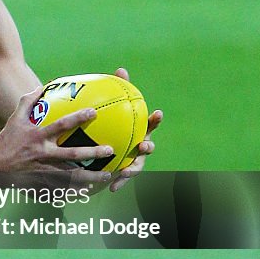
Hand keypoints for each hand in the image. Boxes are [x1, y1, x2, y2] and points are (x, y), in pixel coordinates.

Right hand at [0, 87, 114, 186]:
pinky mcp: (42, 181)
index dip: (77, 118)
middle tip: (110, 150)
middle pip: (72, 154)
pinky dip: (77, 189)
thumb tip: (42, 86)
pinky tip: (89, 189)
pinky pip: (63, 186)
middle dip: (92, 152)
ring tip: (107, 175)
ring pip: (71, 175)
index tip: (93, 112)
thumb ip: (28, 101)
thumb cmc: (6, 140)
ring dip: (90, 176)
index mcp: (37, 136)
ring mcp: (44, 169)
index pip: (60, 125)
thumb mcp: (14, 119)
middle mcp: (43, 153)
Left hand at [108, 68, 162, 191]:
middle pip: (148, 147)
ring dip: (134, 169)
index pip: (149, 123)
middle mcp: (139, 145)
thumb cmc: (112, 125)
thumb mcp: (112, 109)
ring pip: (138, 166)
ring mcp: (134, 160)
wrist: (102, 148)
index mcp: (139, 130)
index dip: (155, 119)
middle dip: (148, 146)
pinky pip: (123, 179)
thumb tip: (121, 69)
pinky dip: (119, 183)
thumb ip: (118, 91)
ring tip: (126, 171)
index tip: (157, 113)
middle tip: (143, 145)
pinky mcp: (125, 172)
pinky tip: (111, 189)